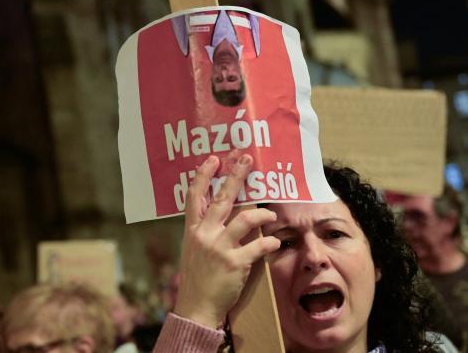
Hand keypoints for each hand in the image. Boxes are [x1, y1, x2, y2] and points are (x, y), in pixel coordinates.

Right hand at [173, 155, 280, 327]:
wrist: (196, 308)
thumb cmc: (198, 279)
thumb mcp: (194, 250)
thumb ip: (205, 231)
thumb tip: (220, 213)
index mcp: (193, 231)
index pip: (194, 197)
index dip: (203, 176)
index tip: (213, 159)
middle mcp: (205, 235)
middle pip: (222, 199)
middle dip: (235, 177)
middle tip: (247, 159)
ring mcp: (219, 248)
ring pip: (245, 219)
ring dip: (262, 213)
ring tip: (270, 213)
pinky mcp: (235, 262)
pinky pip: (259, 245)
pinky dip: (270, 241)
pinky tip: (274, 241)